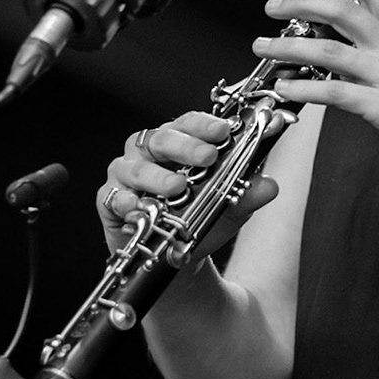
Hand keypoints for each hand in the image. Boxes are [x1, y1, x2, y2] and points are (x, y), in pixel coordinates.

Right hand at [97, 111, 284, 252]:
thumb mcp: (229, 208)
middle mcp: (148, 153)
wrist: (175, 255)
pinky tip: (140, 207)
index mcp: (177, 144)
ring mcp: (126, 174)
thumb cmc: (199, 220)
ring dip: (158, 176)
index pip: (189, 123)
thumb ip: (247, 194)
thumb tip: (269, 186)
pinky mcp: (109, 200)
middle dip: (185, 145)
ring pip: (135, 166)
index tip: (225, 131)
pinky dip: (127, 202)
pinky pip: (114, 197)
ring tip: (178, 187)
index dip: (206, 124)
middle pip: (161, 138)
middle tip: (208, 156)